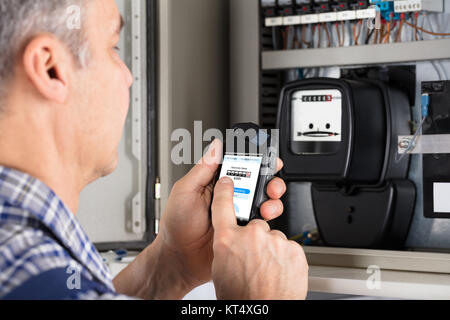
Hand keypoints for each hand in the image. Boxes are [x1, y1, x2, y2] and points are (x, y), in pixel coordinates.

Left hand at [158, 139, 286, 290]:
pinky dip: (267, 218)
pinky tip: (260, 220)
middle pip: (257, 180)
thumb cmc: (176, 225)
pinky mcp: (243, 229)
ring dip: (270, 199)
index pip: (238, 165)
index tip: (265, 156)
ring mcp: (238, 213)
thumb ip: (202, 169)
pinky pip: (261, 221)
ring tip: (266, 204)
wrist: (180, 259)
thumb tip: (215, 146)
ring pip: (263, 200)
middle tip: (270, 183)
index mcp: (215, 182)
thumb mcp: (185, 191)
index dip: (253, 159)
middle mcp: (229, 195)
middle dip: (269, 179)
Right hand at [211, 177, 308, 299]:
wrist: (265, 311)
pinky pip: (287, 247)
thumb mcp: (220, 269)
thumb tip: (231, 242)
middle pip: (254, 224)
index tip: (227, 182)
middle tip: (253, 259)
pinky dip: (284, 257)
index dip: (225, 190)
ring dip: (270, 250)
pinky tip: (278, 271)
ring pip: (272, 238)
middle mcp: (251, 235)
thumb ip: (226, 247)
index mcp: (228, 239)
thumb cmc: (241, 297)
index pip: (222, 205)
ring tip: (267, 270)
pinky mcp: (294, 249)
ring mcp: (275, 241)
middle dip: (254, 238)